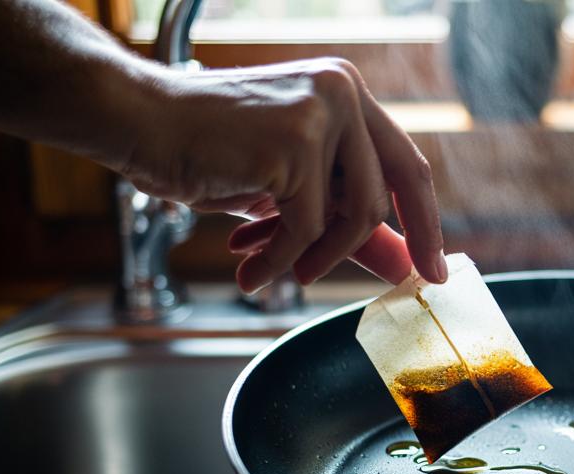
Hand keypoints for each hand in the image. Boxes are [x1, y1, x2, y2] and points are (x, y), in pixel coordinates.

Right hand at [121, 58, 444, 291]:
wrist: (137, 123)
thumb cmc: (205, 151)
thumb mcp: (288, 185)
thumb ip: (343, 215)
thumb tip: (401, 263)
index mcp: (344, 93)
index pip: (404, 162)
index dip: (425, 218)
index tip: (435, 262)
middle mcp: (341, 92)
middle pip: (394, 187)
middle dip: (396, 242)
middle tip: (409, 282)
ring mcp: (321, 113)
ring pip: (353, 215)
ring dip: (317, 257)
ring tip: (281, 272)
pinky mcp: (295, 143)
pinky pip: (306, 228)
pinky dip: (279, 260)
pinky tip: (252, 268)